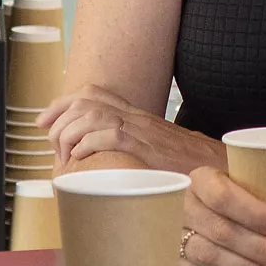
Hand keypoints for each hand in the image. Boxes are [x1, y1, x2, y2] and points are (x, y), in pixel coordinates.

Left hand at [40, 85, 225, 173]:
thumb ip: (138, 154)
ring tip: (65, 155)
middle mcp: (137, 118)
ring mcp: (141, 131)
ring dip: (69, 132)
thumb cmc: (193, 169)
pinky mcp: (145, 148)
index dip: (63, 102)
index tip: (44, 119)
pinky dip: (86, 145)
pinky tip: (81, 160)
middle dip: (58, 116)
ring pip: (91, 114)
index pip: (95, 94)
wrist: (221, 172)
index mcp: (138, 118)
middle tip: (48, 140)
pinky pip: (108, 135)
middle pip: (86, 99)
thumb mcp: (160, 154)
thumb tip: (112, 168)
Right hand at [178, 167, 265, 265]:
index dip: (252, 212)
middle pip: (221, 230)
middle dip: (260, 249)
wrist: (192, 207)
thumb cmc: (230, 194)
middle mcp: (181, 205)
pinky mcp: (172, 261)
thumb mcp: (242, 182)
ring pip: (210, 256)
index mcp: (201, 179)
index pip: (223, 195)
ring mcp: (172, 235)